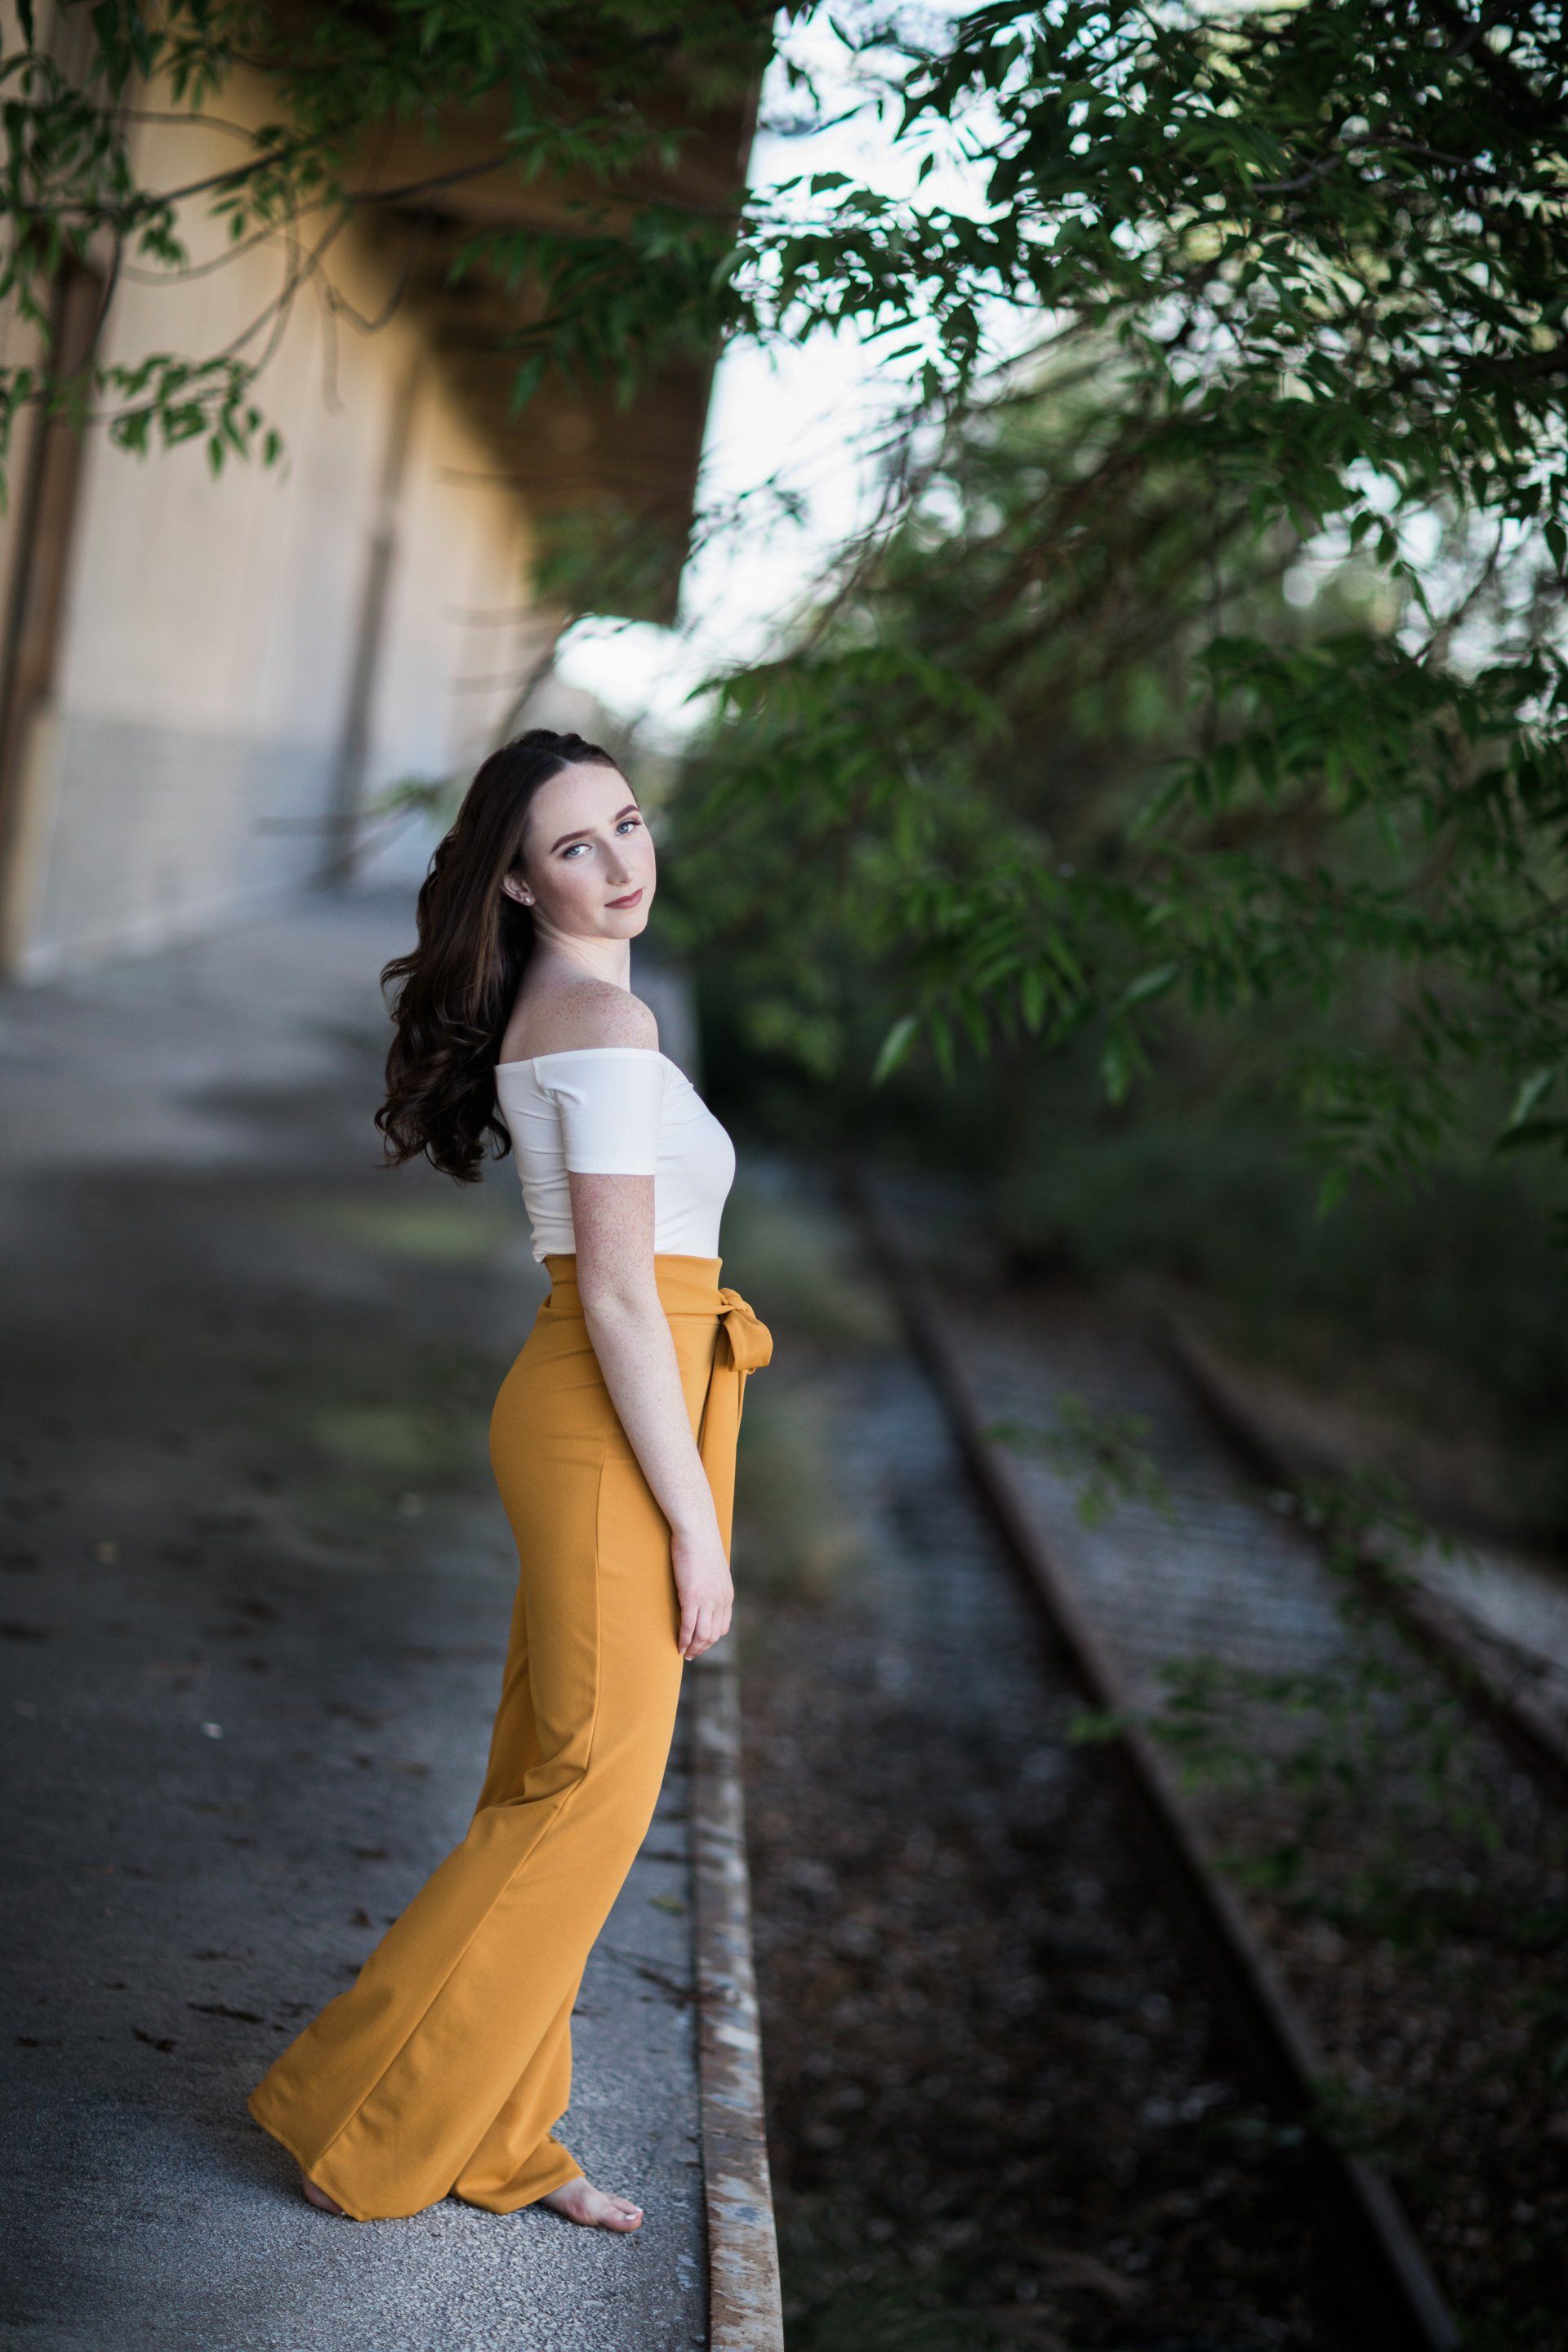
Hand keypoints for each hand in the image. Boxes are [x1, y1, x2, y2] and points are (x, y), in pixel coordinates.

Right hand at [671, 1520, 732, 1660]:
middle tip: (690, 1654)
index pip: (722, 1627)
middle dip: (701, 1648)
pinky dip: (683, 1640)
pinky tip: (678, 1647)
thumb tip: (704, 1588)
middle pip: (712, 1635)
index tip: (700, 1644)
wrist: (697, 1532)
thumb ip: (712, 1583)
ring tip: (684, 1654)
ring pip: (701, 1635)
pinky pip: (687, 1626)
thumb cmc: (701, 1546)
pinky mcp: (691, 1597)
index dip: (711, 1639)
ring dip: (692, 1648)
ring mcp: (706, 1601)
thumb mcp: (713, 1569)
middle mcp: (720, 1601)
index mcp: (727, 1596)